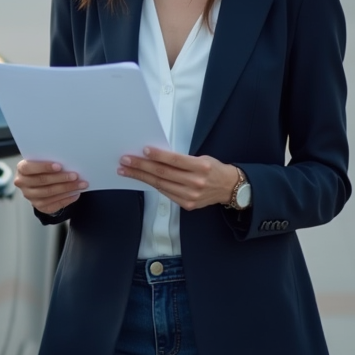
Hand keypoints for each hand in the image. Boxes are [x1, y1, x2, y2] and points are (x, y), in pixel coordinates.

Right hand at [14, 160, 88, 214]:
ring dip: (67, 189)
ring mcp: (31, 197)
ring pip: (50, 193)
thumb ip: (50, 161)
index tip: (59, 166)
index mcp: (22, 169)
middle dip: (61, 178)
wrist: (39, 183)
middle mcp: (23, 184)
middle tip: (75, 175)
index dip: (44, 167)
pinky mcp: (39, 207)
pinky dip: (66, 199)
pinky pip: (54, 204)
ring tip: (80, 184)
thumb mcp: (42, 161)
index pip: (29, 168)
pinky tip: (76, 194)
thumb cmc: (43, 168)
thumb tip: (67, 162)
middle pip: (43, 181)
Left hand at [117, 147, 238, 210]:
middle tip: (125, 161)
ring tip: (126, 170)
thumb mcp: (202, 158)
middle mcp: (196, 182)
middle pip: (163, 173)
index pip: (175, 160)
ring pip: (161, 185)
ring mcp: (191, 195)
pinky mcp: (187, 204)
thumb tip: (157, 156)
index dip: (158, 155)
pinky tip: (142, 179)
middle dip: (141, 166)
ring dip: (141, 177)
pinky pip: (166, 193)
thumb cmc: (213, 169)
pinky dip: (153, 185)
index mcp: (201, 167)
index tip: (143, 150)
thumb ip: (182, 160)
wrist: (229, 188)